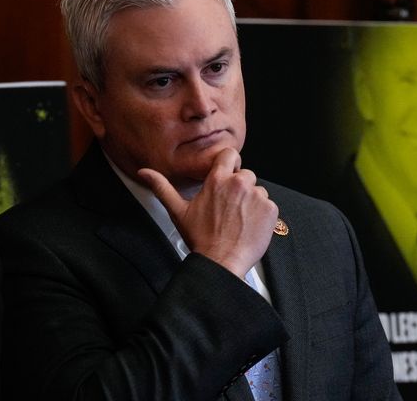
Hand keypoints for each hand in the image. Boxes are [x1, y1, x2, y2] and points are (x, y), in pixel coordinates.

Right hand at [137, 148, 277, 277]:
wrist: (222, 261)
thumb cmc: (201, 239)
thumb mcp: (178, 211)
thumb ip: (162, 187)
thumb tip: (145, 173)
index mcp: (217, 180)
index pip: (229, 154)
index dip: (229, 163)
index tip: (228, 173)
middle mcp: (239, 184)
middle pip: (245, 175)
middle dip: (240, 188)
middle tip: (230, 207)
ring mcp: (257, 196)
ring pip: (258, 190)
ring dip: (252, 201)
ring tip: (239, 219)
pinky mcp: (271, 209)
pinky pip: (269, 205)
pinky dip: (262, 214)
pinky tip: (250, 225)